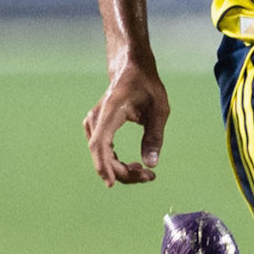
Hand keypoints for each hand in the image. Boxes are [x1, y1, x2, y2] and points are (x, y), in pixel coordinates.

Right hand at [85, 59, 169, 186]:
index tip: (111, 184)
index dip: (103, 165)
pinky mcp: (96, 128)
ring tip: (144, 173)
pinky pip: (102, 151)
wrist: (132, 69)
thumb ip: (154, 136)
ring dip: (119, 169)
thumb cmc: (147, 86)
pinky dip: (115, 162)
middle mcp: (97, 117)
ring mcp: (94, 123)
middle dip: (122, 172)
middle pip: (100, 154)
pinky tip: (132, 165)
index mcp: (111, 110)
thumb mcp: (159, 109)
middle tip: (148, 177)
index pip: (100, 143)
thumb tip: (151, 165)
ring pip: (100, 155)